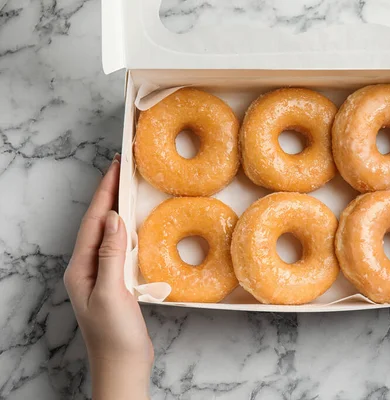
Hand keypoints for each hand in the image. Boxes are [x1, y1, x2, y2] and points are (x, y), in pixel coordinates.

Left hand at [64, 155, 152, 399]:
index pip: (93, 221)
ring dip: (118, 210)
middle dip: (109, 195)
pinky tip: (137, 226)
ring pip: (109, 234)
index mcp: (81, 267)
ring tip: (130, 189)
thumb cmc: (114, 333)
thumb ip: (111, 254)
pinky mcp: (116, 283)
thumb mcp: (111, 291)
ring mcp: (101, 276)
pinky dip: (128, 231)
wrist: (123, 364)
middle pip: (98, 224)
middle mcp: (87, 268)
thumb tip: (114, 218)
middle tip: (124, 170)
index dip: (105, 192)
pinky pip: (120, 248)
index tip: (116, 167)